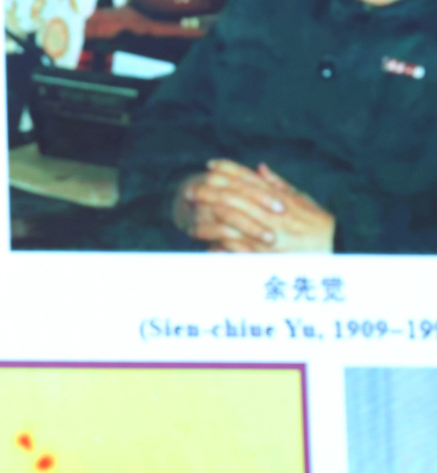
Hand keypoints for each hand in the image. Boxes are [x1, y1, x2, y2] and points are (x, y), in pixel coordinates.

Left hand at [171, 160, 333, 252]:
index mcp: (279, 198)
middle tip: (189, 191)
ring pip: (232, 224)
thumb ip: (277, 184)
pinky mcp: (266, 255)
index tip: (210, 165)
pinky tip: (206, 249)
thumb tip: (259, 168)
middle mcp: (271, 213)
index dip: (228, 170)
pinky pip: (239, 251)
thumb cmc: (318, 223)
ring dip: (209, 224)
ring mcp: (267, 234)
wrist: (336, 247)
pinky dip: (222, 250)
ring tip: (191, 225)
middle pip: (234, 198)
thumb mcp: (301, 198)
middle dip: (209, 193)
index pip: (249, 179)